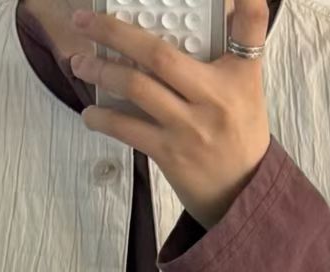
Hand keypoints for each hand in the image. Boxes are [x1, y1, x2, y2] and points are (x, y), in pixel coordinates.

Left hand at [69, 1, 271, 228]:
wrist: (242, 194)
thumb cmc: (240, 136)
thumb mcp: (246, 89)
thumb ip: (230, 52)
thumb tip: (207, 15)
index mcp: (238, 74)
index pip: (249, 26)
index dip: (245, 0)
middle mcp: (214, 97)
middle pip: (159, 54)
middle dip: (115, 33)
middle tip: (84, 21)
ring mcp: (189, 127)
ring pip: (137, 88)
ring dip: (101, 72)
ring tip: (80, 63)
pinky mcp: (170, 154)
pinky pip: (129, 130)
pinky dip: (104, 119)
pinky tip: (90, 113)